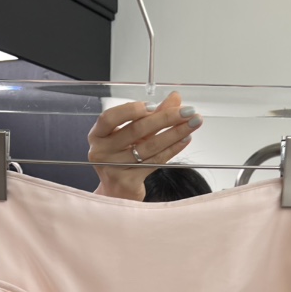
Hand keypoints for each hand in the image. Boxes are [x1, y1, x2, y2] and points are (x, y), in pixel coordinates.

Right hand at [88, 91, 202, 200]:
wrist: (117, 193)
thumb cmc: (123, 159)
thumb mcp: (133, 136)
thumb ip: (152, 116)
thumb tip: (175, 98)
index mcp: (98, 135)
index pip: (110, 118)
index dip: (131, 110)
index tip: (154, 105)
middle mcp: (102, 152)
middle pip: (135, 130)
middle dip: (165, 118)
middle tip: (187, 111)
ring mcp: (114, 169)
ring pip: (149, 147)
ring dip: (174, 133)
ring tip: (192, 124)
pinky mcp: (128, 182)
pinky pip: (155, 162)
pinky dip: (172, 149)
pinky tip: (185, 140)